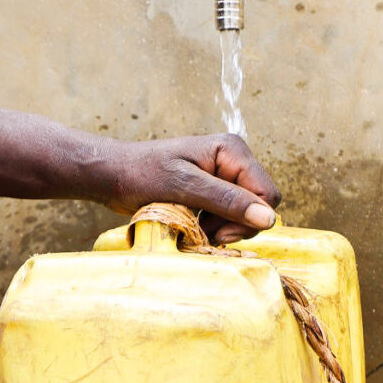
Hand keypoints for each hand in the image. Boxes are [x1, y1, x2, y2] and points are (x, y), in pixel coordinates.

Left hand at [96, 134, 280, 243]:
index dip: (249, 219)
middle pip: (258, 207)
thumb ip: (227, 201)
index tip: (218, 232)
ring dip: (222, 228)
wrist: (114, 175)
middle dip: (234, 225)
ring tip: (193, 226)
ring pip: (244, 215)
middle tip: (202, 231)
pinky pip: (228, 216)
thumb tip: (268, 218)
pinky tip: (192, 224)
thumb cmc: (143, 174)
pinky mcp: (213, 190)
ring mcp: (223, 175)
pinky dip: (214, 226)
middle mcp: (233, 160)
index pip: (266, 195)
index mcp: (231, 150)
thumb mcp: (185, 187)